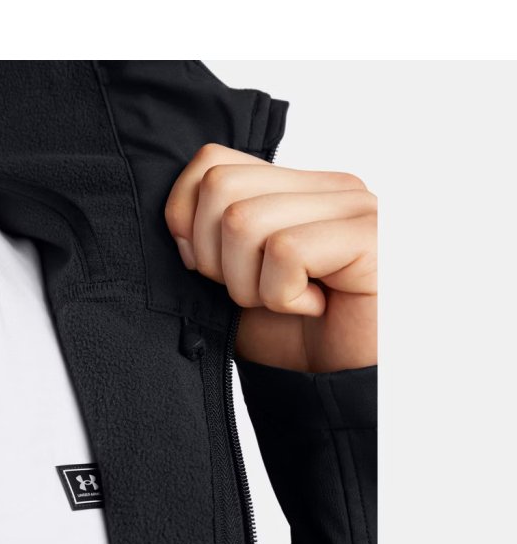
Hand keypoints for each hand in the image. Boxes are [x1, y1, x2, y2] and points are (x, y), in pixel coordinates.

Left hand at [165, 143, 376, 372]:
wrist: (344, 381)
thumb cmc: (293, 333)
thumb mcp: (232, 282)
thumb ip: (207, 240)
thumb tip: (175, 220)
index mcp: (293, 187)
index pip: (211, 162)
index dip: (187, 220)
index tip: (213, 271)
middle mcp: (325, 185)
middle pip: (220, 186)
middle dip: (215, 258)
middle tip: (255, 291)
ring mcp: (351, 206)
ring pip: (243, 221)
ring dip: (249, 284)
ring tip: (287, 302)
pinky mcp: (369, 236)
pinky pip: (284, 251)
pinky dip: (283, 296)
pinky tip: (314, 306)